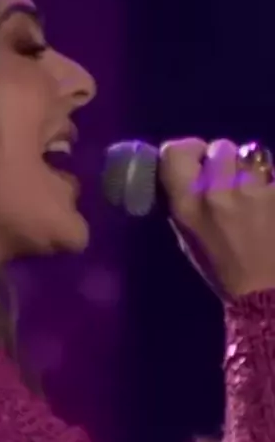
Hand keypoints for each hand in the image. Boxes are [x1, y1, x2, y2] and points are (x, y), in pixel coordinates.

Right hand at [159, 138, 274, 296]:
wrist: (266, 294)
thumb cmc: (223, 269)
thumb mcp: (188, 238)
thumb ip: (183, 200)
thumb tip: (184, 169)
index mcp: (186, 206)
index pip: (175, 151)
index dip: (188, 150)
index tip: (197, 161)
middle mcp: (215, 193)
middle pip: (219, 147)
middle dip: (225, 160)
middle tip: (231, 182)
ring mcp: (254, 191)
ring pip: (252, 153)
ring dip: (253, 168)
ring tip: (256, 192)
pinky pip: (274, 170)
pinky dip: (272, 182)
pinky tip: (270, 202)